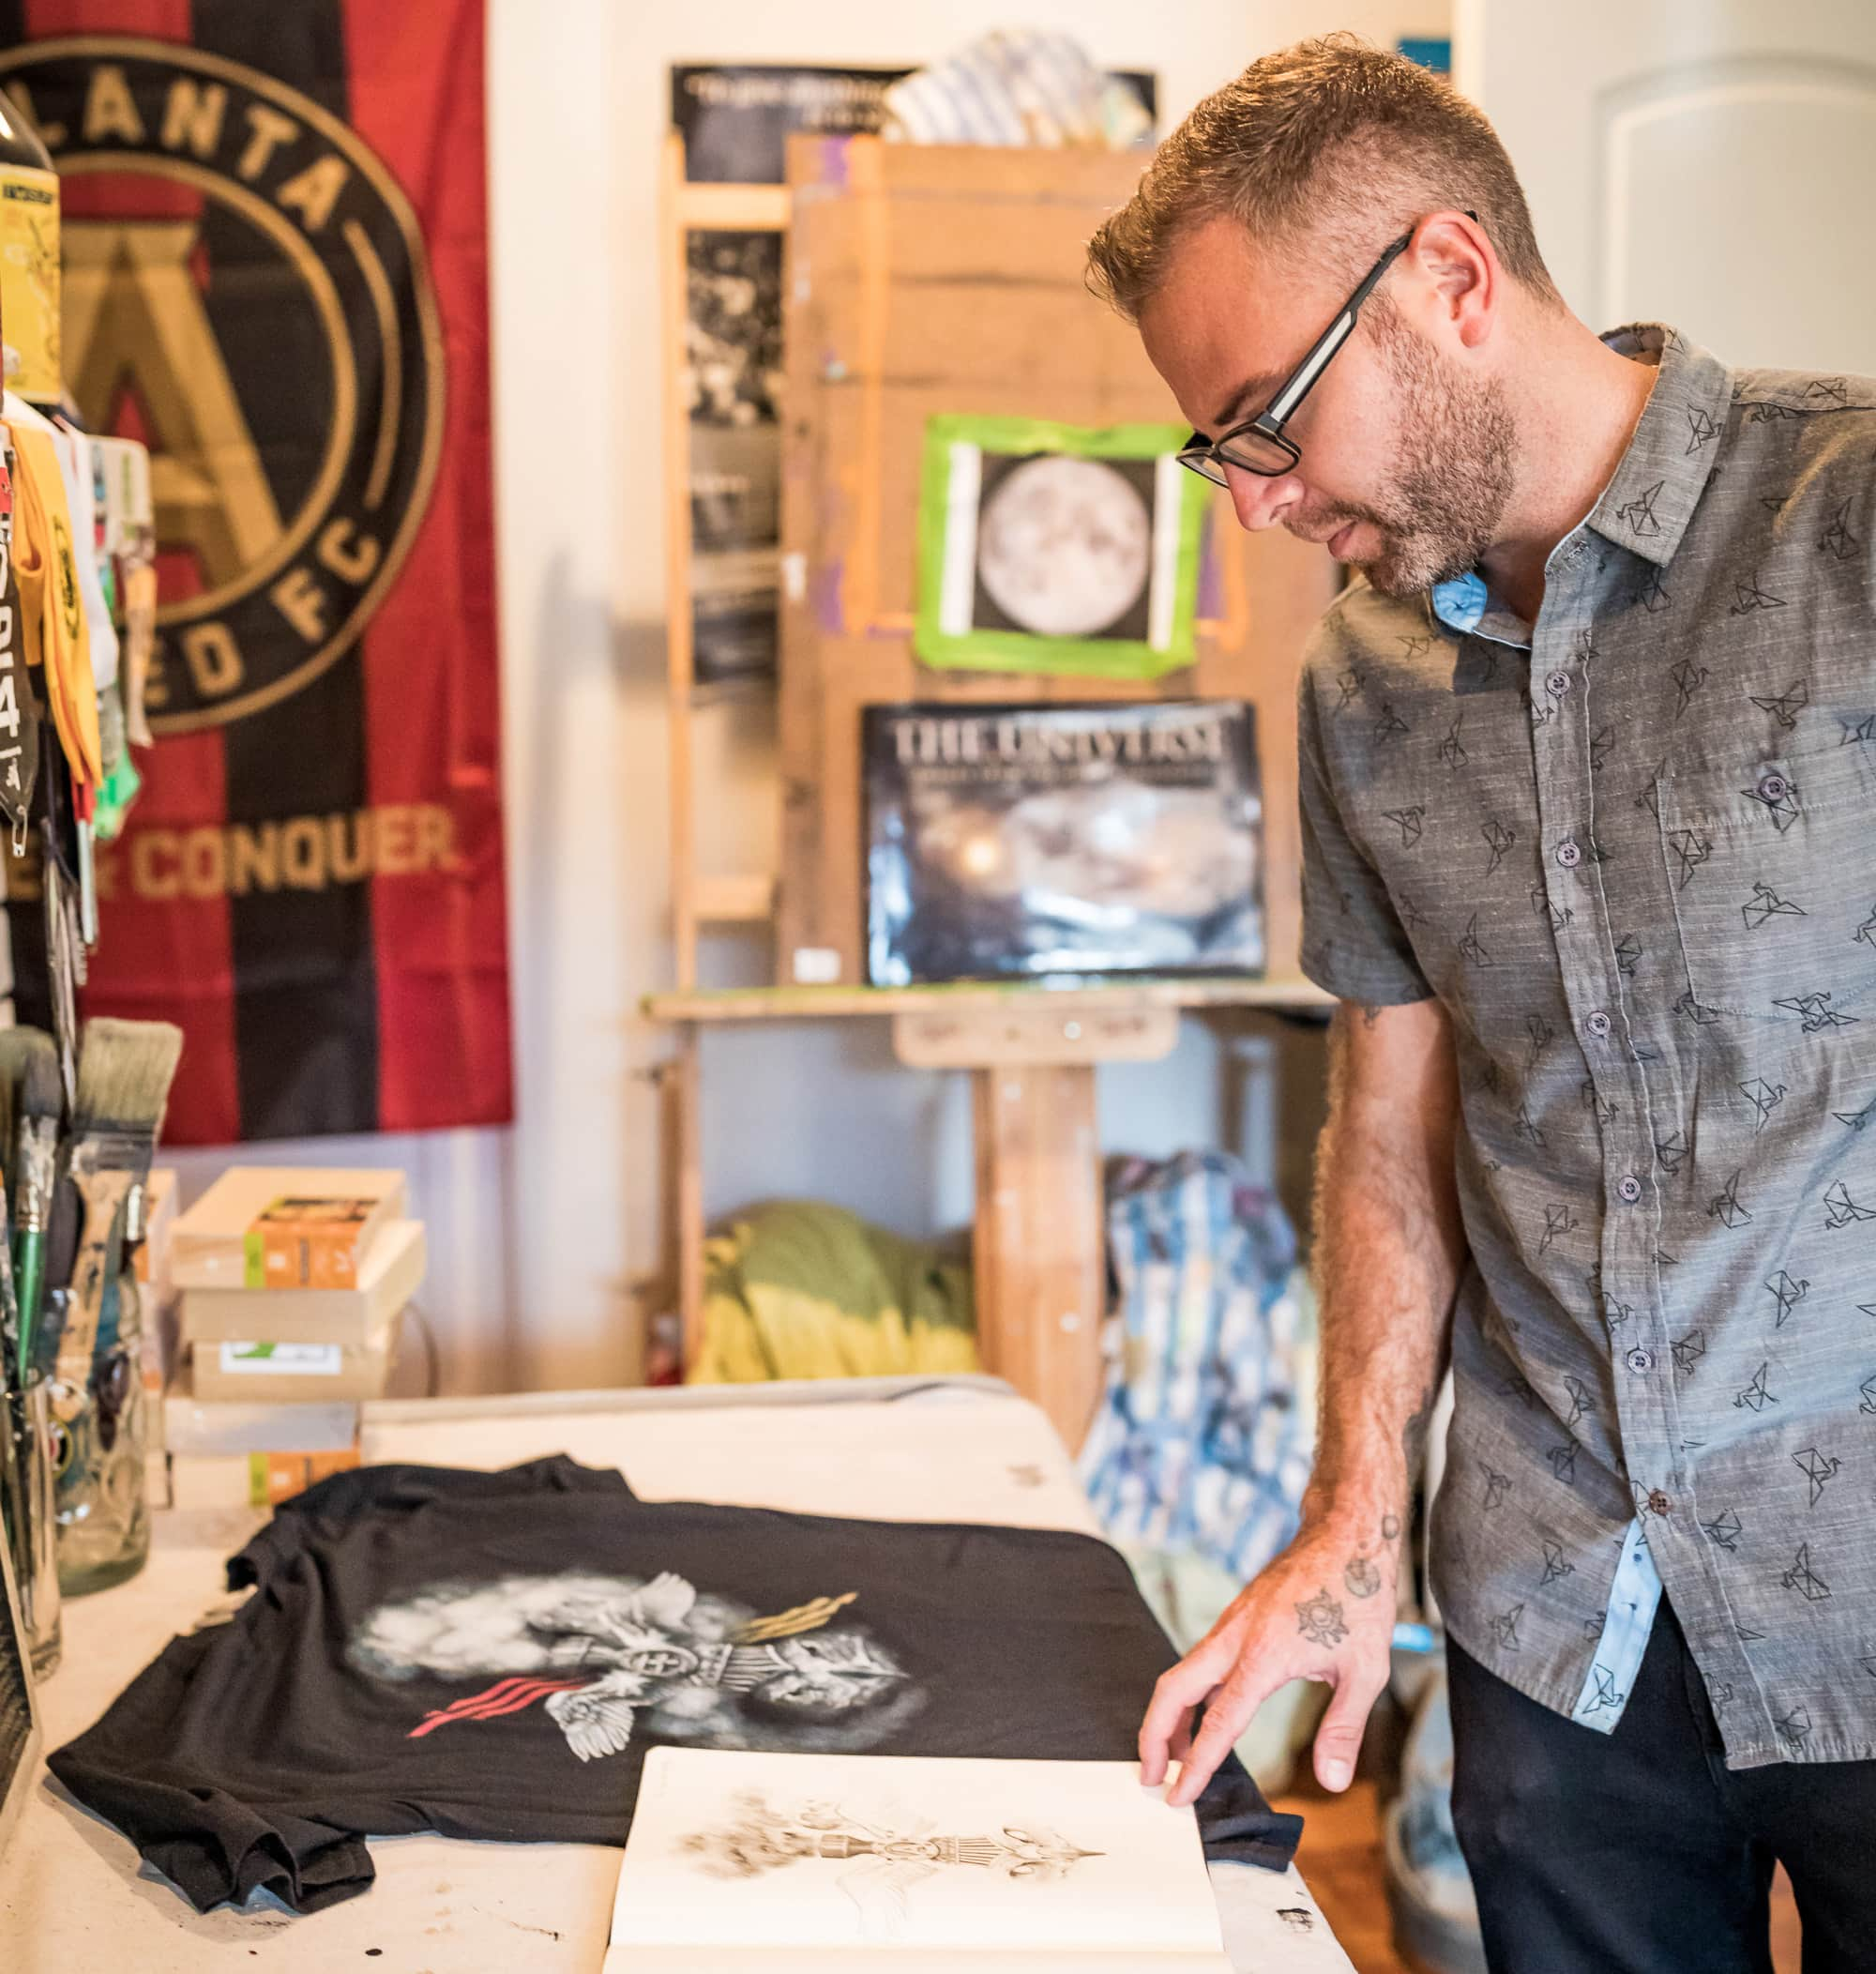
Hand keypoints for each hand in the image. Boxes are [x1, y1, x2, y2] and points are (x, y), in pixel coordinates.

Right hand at [1141, 1517, 1397, 1807]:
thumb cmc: (1359, 1598)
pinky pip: (1203, 1662)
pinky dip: (1194, 1695)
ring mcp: (1232, 1625)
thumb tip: (1331, 1782)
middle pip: (1173, 1690)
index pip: (1218, 1723)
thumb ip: (1343, 1728)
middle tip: (1150, 1777)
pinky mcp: (1237, 1619)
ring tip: (1177, 1759)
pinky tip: (1210, 1717)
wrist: (1345, 1536)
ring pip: (1183, 1674)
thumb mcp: (1365, 1671)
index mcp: (1263, 1656)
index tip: (1178, 1796)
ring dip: (1172, 1716)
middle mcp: (1235, 1638)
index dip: (1196, 1765)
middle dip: (1154, 1736)